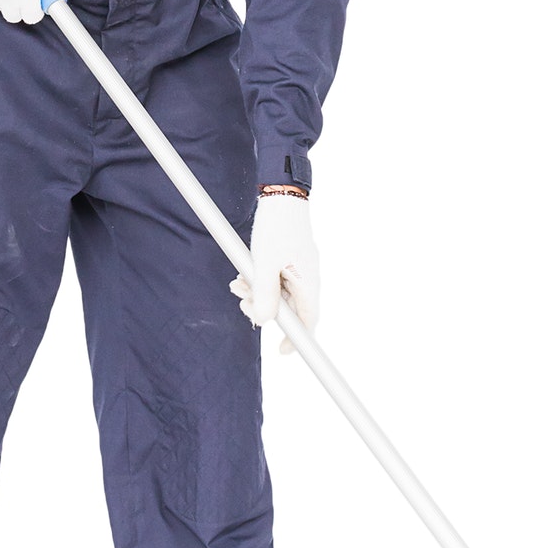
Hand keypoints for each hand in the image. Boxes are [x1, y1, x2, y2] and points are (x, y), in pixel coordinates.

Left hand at [230, 192, 318, 355]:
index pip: (309, 321)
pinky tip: (244, 275)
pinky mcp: (291, 260)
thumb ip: (265, 295)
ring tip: (237, 284)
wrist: (281, 195)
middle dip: (265, 310)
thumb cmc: (276, 228)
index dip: (298, 340)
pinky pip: (277, 280)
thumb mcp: (264, 264)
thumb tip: (264, 321)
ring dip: (258, 294)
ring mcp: (300, 269)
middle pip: (290, 309)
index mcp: (309, 282)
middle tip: (243, 304)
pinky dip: (261, 282)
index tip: (282, 352)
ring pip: (280, 294)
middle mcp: (308, 279)